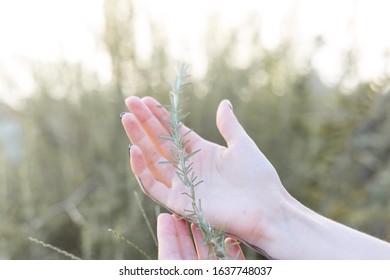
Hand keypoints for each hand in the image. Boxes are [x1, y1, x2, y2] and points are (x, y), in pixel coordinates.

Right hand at [121, 96, 287, 255]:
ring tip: (127, 118)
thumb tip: (223, 102)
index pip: (173, 132)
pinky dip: (141, 169)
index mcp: (201, 152)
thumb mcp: (242, 145)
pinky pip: (153, 186)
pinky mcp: (178, 203)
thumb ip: (228, 125)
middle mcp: (188, 167)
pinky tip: (134, 149)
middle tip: (130, 102)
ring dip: (138, 139)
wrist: (266, 209)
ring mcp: (181, 185)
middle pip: (159, 142)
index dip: (159, 116)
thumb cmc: (258, 178)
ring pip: (152, 160)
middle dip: (144, 122)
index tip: (146, 100)